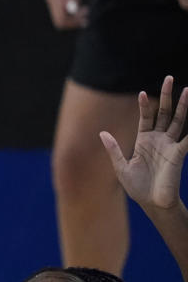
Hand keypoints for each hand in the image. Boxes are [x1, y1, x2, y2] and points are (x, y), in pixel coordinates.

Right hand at [44, 0, 89, 28]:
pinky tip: (81, 7)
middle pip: (59, 20)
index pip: (60, 20)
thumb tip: (71, 12)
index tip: (84, 18)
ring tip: (86, 11)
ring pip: (60, 16)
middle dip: (73, 22)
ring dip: (73, 17)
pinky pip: (62, 10)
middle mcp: (51, 0)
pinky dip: (71, 12)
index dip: (72, 23)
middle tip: (87, 17)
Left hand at [100, 76, 187, 211]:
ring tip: (187, 90)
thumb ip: (114, 149)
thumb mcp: (121, 167)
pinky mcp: (178, 154)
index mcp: (144, 141)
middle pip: (164, 113)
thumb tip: (102, 132)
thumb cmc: (137, 187)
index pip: (146, 117)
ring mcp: (170, 145)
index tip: (142, 93)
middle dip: (166, 97)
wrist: (152, 203)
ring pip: (178, 121)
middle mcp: (159, 140)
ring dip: (182, 106)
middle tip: (168, 78)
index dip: (145, 105)